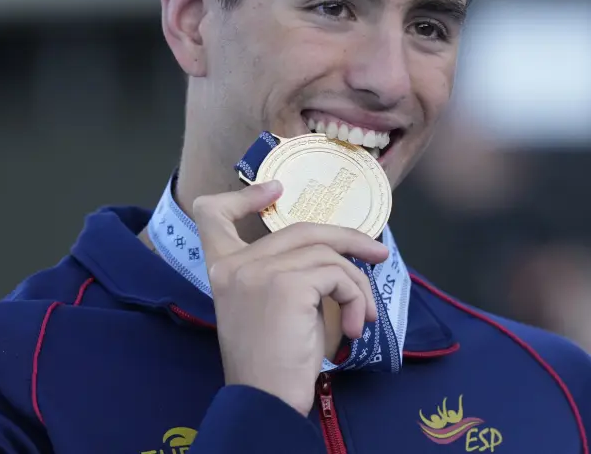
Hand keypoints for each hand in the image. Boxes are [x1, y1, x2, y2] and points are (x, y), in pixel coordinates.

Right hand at [192, 181, 389, 414]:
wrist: (266, 401)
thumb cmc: (274, 364)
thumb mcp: (272, 307)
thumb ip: (285, 274)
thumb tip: (336, 250)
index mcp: (221, 270)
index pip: (212, 215)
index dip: (244, 196)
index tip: (275, 189)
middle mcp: (233, 265)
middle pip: (302, 229)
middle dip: (348, 238)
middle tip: (378, 254)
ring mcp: (258, 271)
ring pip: (328, 254)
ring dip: (356, 284)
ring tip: (363, 316)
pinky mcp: (287, 284)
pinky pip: (338, 275)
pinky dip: (355, 297)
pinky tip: (354, 326)